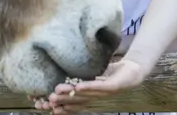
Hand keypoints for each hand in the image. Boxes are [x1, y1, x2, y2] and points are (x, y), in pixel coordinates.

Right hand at [32, 59, 146, 114]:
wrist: (134, 70)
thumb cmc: (111, 73)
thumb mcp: (93, 74)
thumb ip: (79, 76)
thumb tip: (60, 71)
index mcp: (89, 96)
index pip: (71, 103)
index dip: (58, 106)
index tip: (42, 105)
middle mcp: (95, 97)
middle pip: (75, 101)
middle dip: (60, 102)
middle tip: (46, 100)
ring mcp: (104, 93)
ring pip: (84, 95)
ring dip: (70, 95)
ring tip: (56, 92)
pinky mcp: (113, 86)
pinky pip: (99, 87)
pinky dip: (88, 87)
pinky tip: (78, 87)